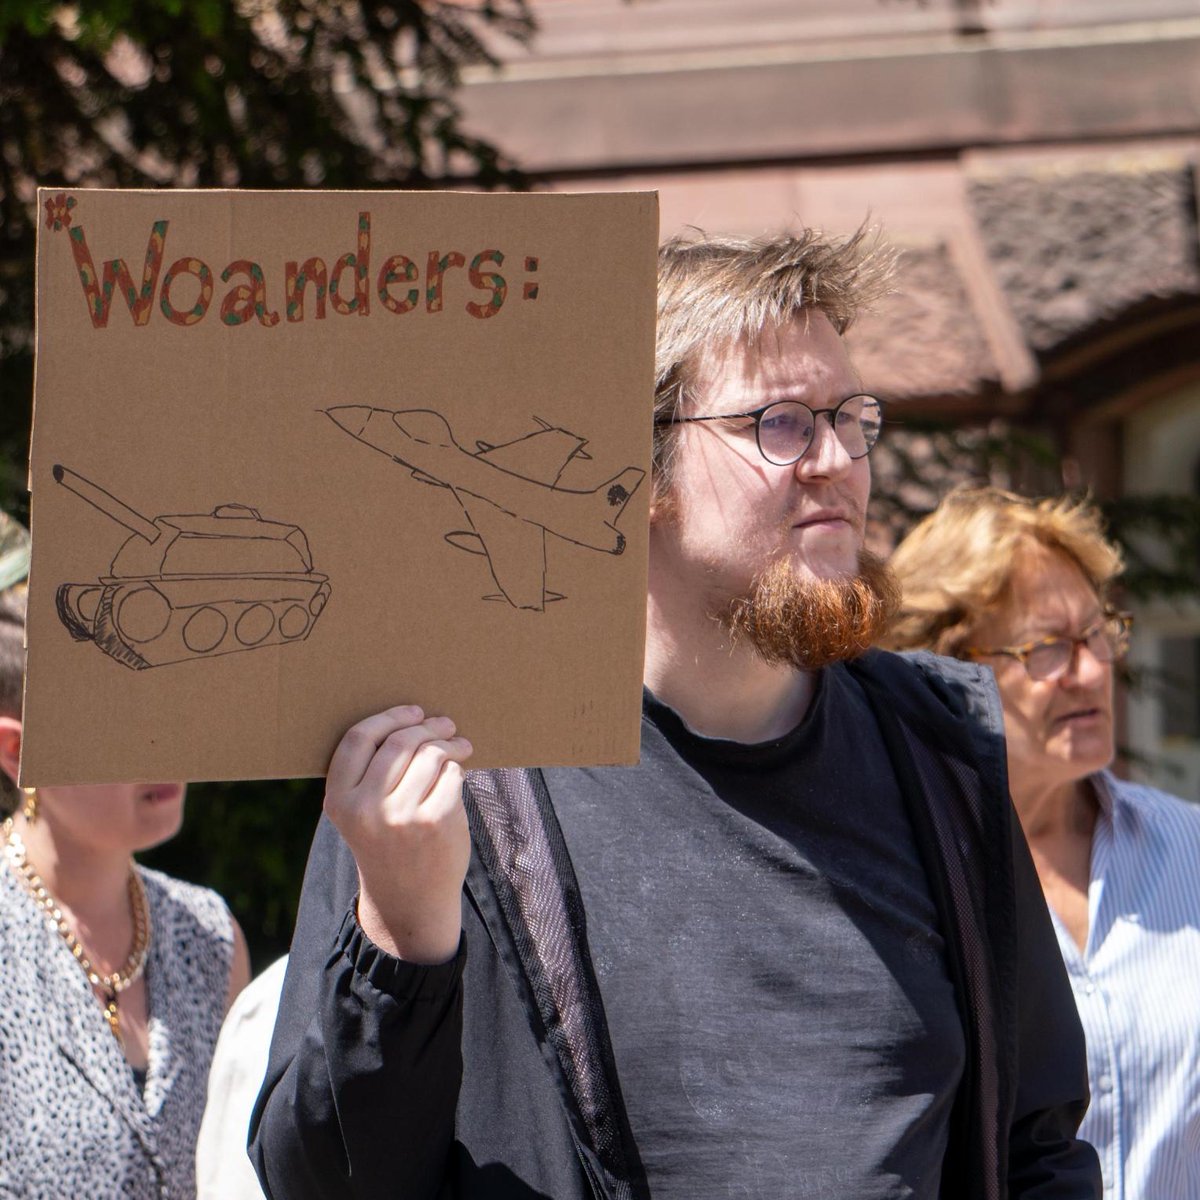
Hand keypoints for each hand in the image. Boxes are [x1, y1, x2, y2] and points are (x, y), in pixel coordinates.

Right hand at [324, 706, 472, 963]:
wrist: (408, 901)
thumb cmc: (387, 844)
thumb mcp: (361, 813)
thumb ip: (370, 772)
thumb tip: (410, 716)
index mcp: (339, 800)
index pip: (358, 739)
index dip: (388, 717)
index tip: (412, 711)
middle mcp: (365, 808)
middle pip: (399, 741)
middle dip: (427, 726)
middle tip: (444, 724)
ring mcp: (401, 816)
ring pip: (430, 754)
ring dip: (450, 744)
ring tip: (460, 745)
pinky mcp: (435, 822)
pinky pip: (452, 774)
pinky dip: (458, 769)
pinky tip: (460, 772)